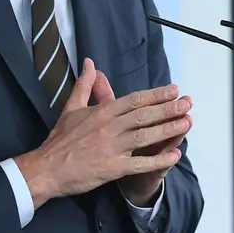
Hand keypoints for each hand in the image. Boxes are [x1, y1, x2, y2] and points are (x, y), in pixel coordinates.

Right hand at [14, 58, 189, 208]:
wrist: (46, 169)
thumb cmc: (60, 139)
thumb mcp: (71, 108)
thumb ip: (85, 86)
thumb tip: (89, 63)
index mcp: (101, 112)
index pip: (134, 100)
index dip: (155, 95)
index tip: (173, 90)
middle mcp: (108, 127)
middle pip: (143, 115)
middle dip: (167, 108)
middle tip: (187, 103)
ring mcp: (111, 148)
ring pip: (144, 136)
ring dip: (167, 130)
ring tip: (186, 123)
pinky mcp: (112, 168)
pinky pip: (140, 163)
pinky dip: (158, 160)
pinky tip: (174, 156)